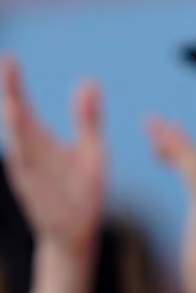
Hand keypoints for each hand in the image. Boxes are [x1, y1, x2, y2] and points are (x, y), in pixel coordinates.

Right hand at [1, 56, 104, 292]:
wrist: (77, 234)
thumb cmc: (81, 189)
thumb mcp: (90, 150)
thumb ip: (87, 118)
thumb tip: (88, 80)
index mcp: (39, 143)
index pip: (24, 108)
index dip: (15, 84)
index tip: (9, 58)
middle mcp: (30, 158)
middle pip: (19, 126)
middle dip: (13, 104)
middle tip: (7, 78)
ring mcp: (33, 180)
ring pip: (22, 154)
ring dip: (18, 133)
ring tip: (14, 108)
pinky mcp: (41, 202)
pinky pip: (34, 185)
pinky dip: (29, 171)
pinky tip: (24, 157)